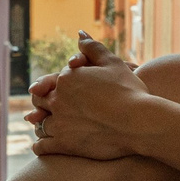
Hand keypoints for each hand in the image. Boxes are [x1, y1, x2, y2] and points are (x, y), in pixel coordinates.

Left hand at [26, 36, 150, 160]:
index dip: (53, 86)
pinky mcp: (65, 145)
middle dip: (42, 105)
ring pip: (40, 125)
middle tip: (43, 110)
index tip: (57, 92)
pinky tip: (42, 147)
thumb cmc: (130, 90)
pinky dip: (40, 146)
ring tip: (46, 129)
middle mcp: (58, 99)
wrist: (140, 122)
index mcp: (66, 79)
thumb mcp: (112, 62)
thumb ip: (92, 48)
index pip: (51, 81)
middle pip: (39, 101)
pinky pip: (42, 147)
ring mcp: (60, 123)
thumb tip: (80, 34)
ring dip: (42, 126)